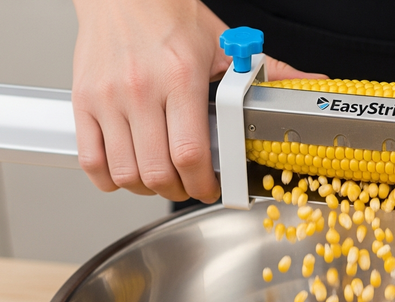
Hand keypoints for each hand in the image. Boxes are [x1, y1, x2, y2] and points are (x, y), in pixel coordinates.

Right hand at [72, 0, 325, 202]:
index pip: (191, 153)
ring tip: (162, 179)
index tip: (213, 188)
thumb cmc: (169, 18)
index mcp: (181, 78)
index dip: (205, 184)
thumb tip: (312, 85)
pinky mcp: (83, 103)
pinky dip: (111, 179)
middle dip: (180, 190)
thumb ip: (270, 71)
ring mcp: (108, 99)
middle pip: (158, 171)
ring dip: (147, 189)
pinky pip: (92, 161)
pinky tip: (128, 171)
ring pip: (126, 173)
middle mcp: (141, 90)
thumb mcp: (224, 44)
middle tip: (190, 185)